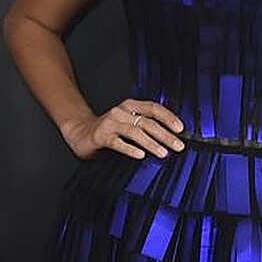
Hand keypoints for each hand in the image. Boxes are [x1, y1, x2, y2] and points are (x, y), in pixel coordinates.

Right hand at [60, 99, 185, 160]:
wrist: (80, 131)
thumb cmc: (109, 130)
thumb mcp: (128, 123)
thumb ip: (144, 126)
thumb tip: (170, 137)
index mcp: (131, 106)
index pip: (153, 108)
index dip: (168, 117)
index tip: (181, 128)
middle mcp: (121, 112)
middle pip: (148, 122)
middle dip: (165, 135)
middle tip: (178, 145)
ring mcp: (110, 123)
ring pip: (135, 132)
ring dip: (151, 143)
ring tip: (163, 153)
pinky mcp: (101, 136)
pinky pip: (118, 142)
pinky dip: (130, 149)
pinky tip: (140, 156)